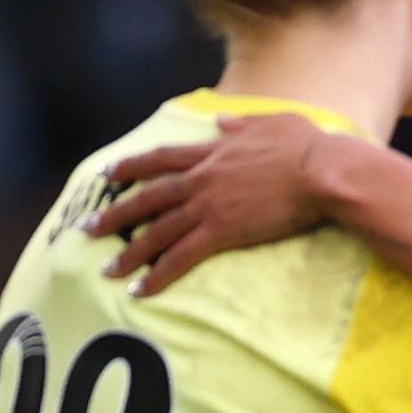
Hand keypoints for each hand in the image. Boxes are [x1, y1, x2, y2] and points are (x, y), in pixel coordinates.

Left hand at [94, 114, 340, 293]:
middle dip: (115, 214)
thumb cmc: (309, 147)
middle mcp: (202, 179)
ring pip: (156, 231)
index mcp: (213, 152)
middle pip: (147, 197)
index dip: (132, 166)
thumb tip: (221, 122)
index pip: (161, 158)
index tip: (109, 174)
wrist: (324, 172)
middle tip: (87, 229)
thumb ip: (242, 124)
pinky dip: (157, 275)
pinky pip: (180, 257)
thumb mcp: (274, 123)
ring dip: (127, 252)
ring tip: (105, 270)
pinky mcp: (221, 232)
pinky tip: (140, 291)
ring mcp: (208, 206)